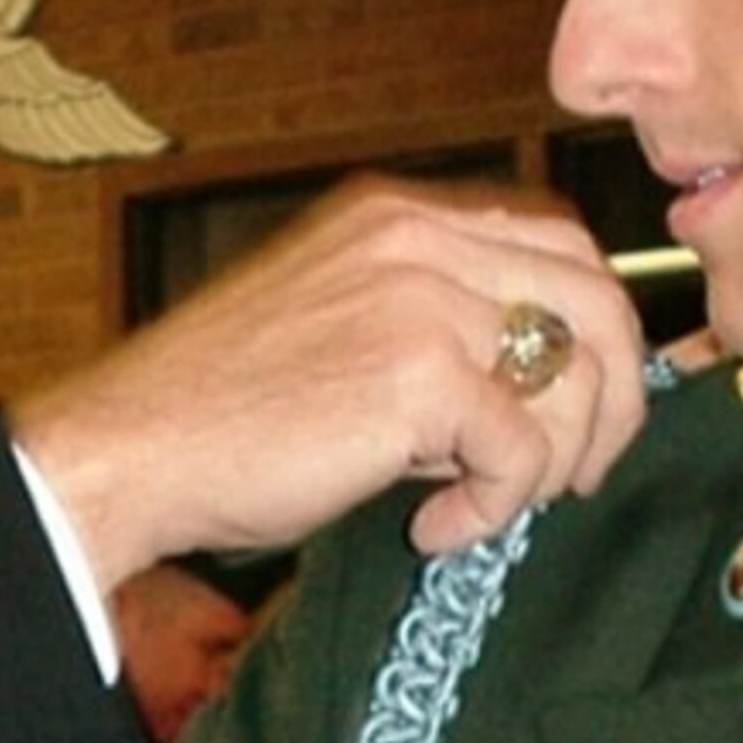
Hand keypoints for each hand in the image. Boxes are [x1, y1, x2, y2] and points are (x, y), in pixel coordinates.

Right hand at [8, 176, 648, 587]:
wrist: (128, 451)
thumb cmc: (221, 411)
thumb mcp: (340, 320)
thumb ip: (436, 320)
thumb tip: (546, 383)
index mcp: (399, 213)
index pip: (560, 243)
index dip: (593, 329)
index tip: (579, 406)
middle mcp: (419, 234)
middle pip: (597, 298)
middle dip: (613, 399)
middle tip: (574, 476)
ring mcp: (422, 297)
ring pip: (577, 379)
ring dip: (551, 466)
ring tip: (482, 506)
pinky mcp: (419, 375)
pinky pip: (523, 453)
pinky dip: (494, 508)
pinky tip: (433, 529)